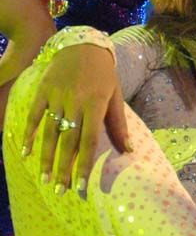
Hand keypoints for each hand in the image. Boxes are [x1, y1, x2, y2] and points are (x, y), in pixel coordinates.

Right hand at [22, 44, 130, 190]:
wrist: (83, 44)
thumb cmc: (104, 74)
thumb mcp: (116, 96)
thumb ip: (119, 124)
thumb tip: (129, 151)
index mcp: (95, 105)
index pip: (89, 142)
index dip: (84, 165)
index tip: (80, 186)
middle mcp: (75, 102)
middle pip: (68, 142)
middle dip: (63, 169)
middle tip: (60, 191)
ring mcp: (57, 96)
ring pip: (49, 132)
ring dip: (45, 158)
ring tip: (44, 179)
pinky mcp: (43, 90)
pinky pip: (34, 115)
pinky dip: (29, 135)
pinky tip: (25, 153)